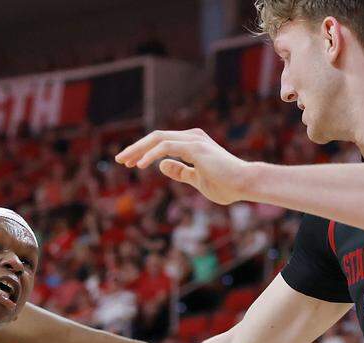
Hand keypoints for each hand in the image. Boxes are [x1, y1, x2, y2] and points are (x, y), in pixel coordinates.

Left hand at [115, 129, 252, 205]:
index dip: (143, 152)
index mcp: (191, 144)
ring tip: (125, 162)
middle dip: (135, 148)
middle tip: (119, 159)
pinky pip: (166, 146)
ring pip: (158, 138)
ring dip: (138, 149)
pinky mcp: (194, 147)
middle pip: (156, 137)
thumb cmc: (225, 184)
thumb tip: (162, 166)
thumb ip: (180, 172)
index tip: (129, 163)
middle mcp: (191, 137)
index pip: (161, 142)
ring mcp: (193, 140)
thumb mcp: (196, 179)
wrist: (244, 184)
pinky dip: (151, 155)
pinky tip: (139, 165)